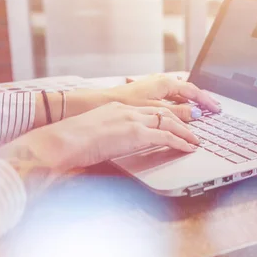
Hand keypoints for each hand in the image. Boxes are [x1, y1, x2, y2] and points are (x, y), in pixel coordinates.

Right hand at [0, 102, 199, 187]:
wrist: (60, 141)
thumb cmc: (69, 142)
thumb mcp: (93, 133)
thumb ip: (108, 135)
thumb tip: (111, 146)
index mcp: (116, 107)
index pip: (148, 109)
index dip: (165, 115)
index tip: (175, 120)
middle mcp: (127, 109)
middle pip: (163, 112)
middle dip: (182, 120)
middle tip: (194, 128)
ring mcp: (132, 120)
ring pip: (169, 122)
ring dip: (186, 132)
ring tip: (195, 141)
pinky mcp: (135, 134)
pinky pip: (166, 137)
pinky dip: (181, 142)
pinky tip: (189, 148)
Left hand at [103, 75, 220, 121]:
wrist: (101, 102)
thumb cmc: (125, 104)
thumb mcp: (155, 110)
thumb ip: (177, 111)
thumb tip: (195, 113)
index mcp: (165, 82)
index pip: (193, 91)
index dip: (206, 101)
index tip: (216, 109)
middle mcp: (161, 80)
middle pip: (188, 89)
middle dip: (202, 99)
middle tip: (214, 108)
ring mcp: (155, 84)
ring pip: (179, 91)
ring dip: (191, 100)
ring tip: (202, 108)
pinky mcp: (148, 91)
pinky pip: (170, 95)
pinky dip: (180, 101)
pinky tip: (181, 107)